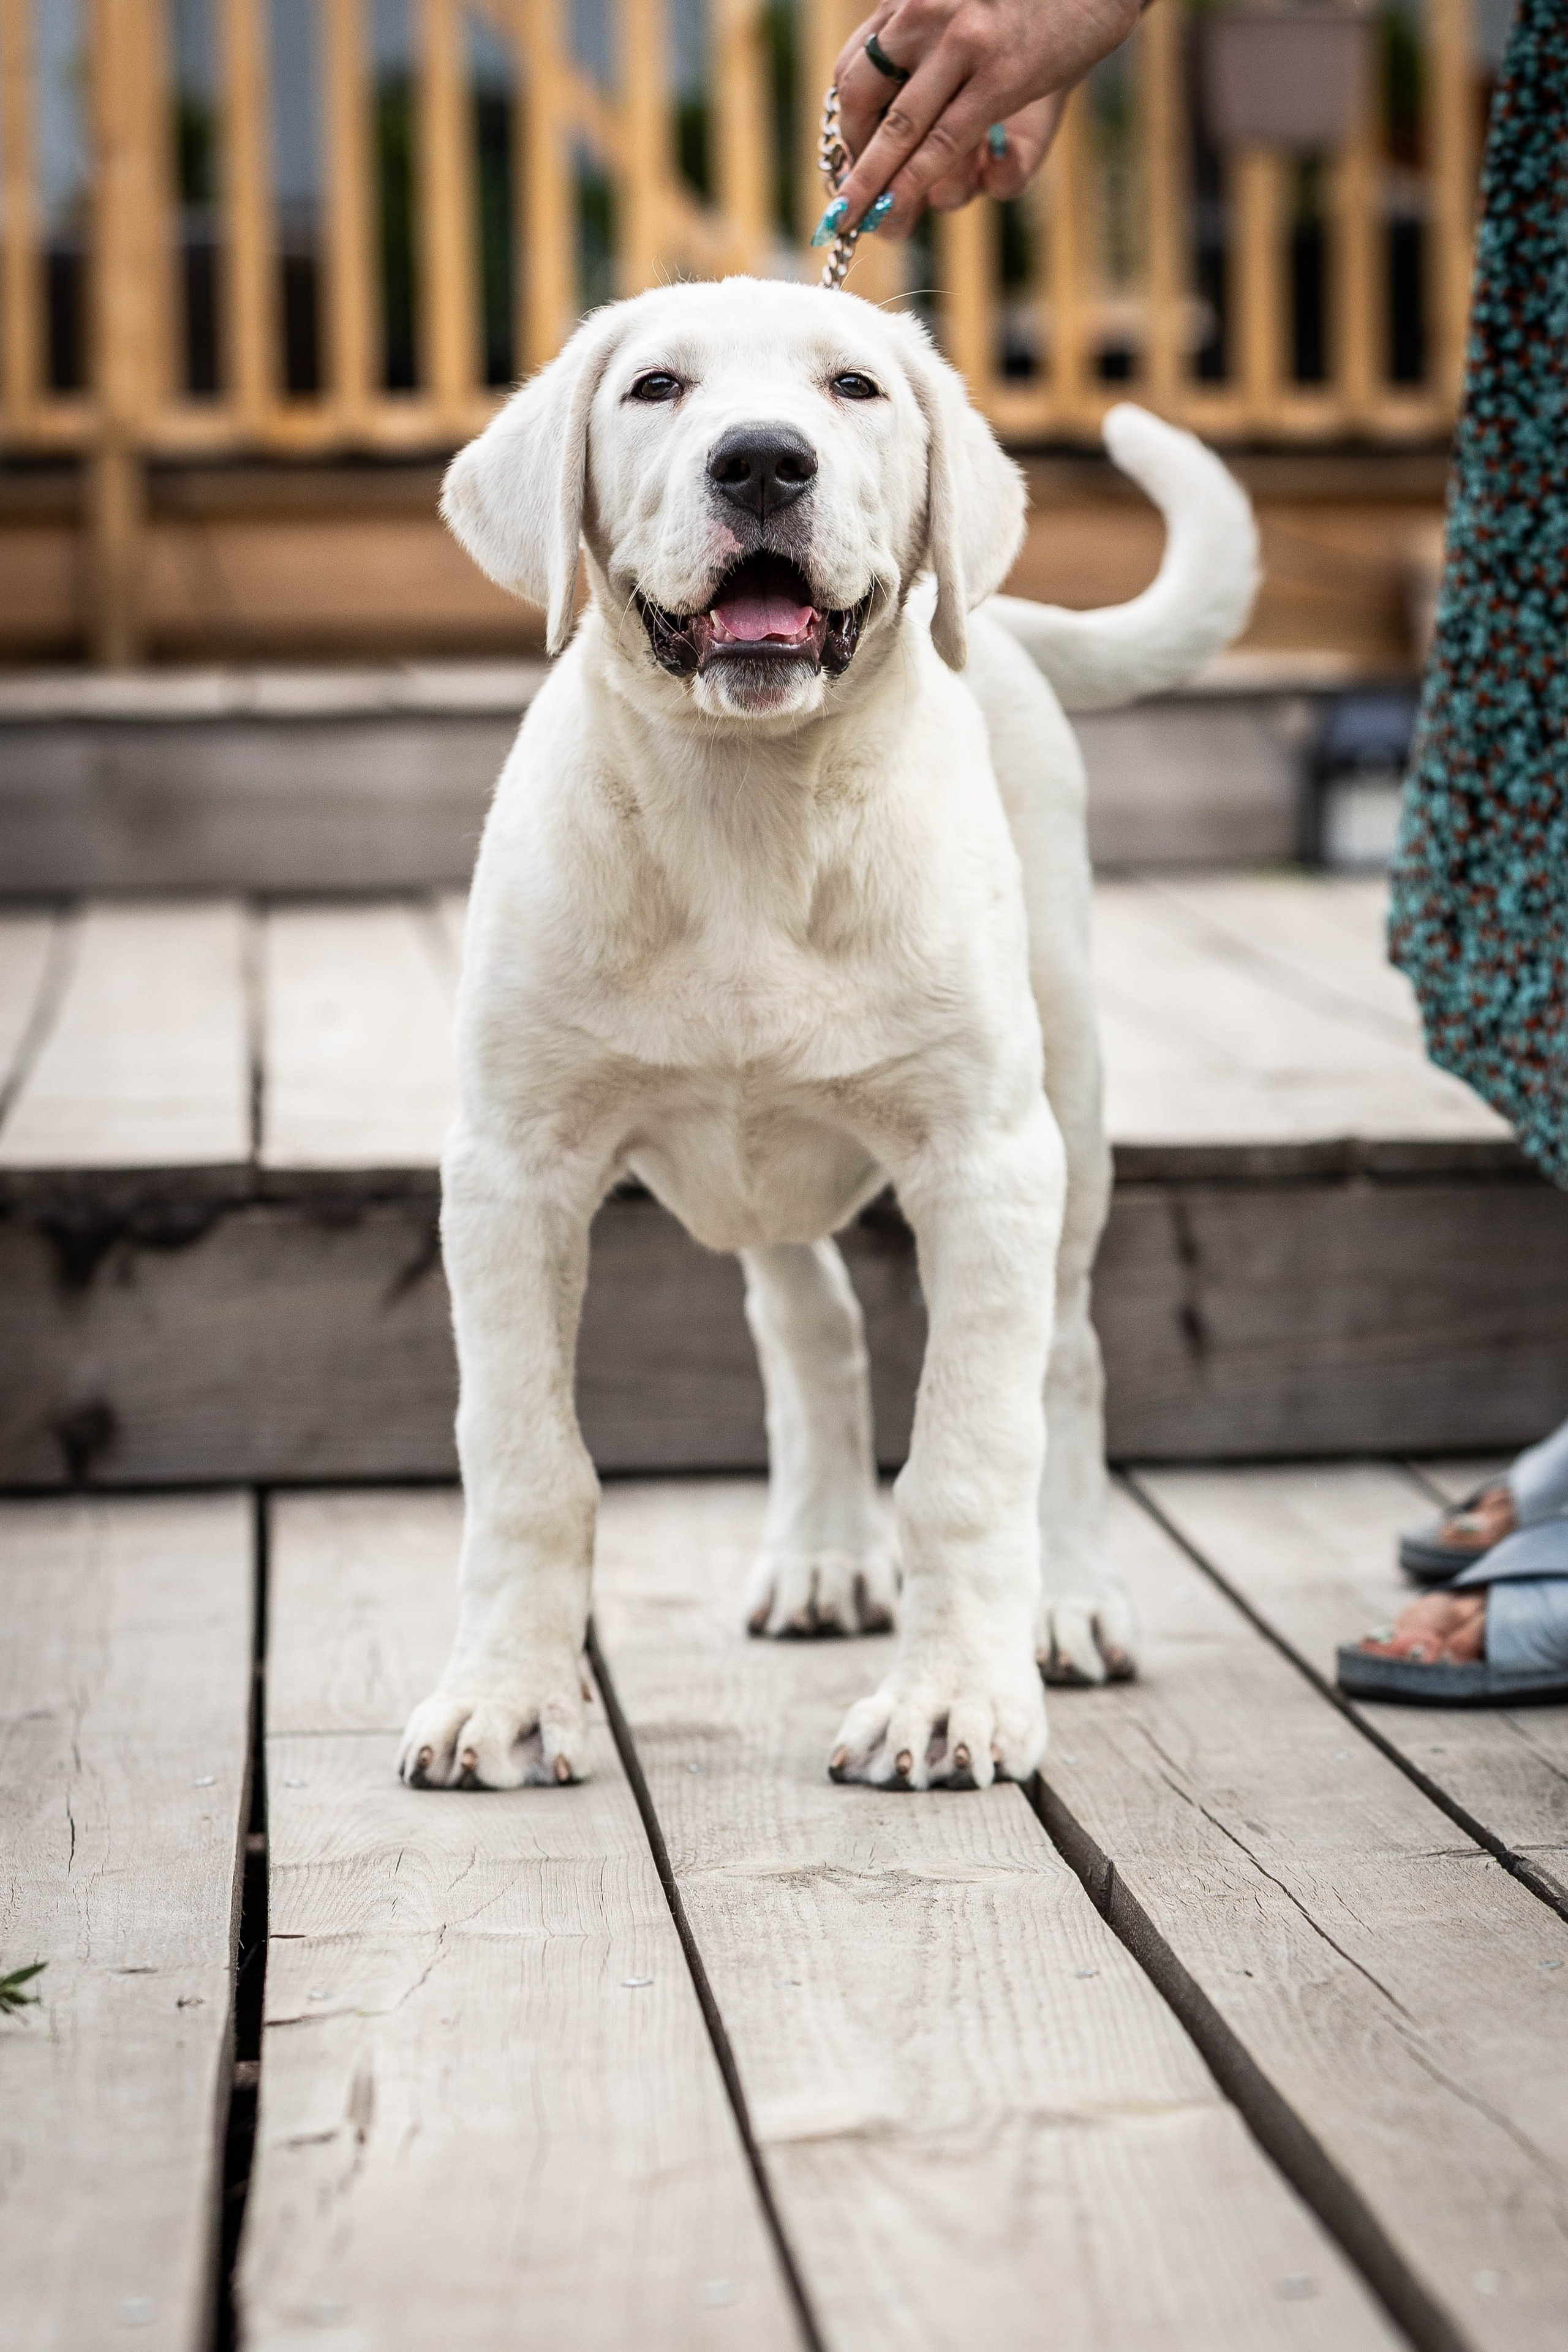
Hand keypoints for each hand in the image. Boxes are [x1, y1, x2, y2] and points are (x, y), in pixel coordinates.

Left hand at [830, 0, 1142, 236]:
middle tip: (847, 210)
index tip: (847, 165)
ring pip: (903, 133)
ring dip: (879, 190)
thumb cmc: (1030, 11)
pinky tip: (911, 209)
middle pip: (864, 102)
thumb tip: (893, 132)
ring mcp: (962, 43)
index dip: (846, 127)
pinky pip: (948, 145)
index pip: (854, 71)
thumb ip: (926, 59)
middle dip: (855, 163)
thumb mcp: (963, 22)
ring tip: (867, 225)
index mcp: (910, 1)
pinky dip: (923, 185)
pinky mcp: (1001, 77)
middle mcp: (925, 14)